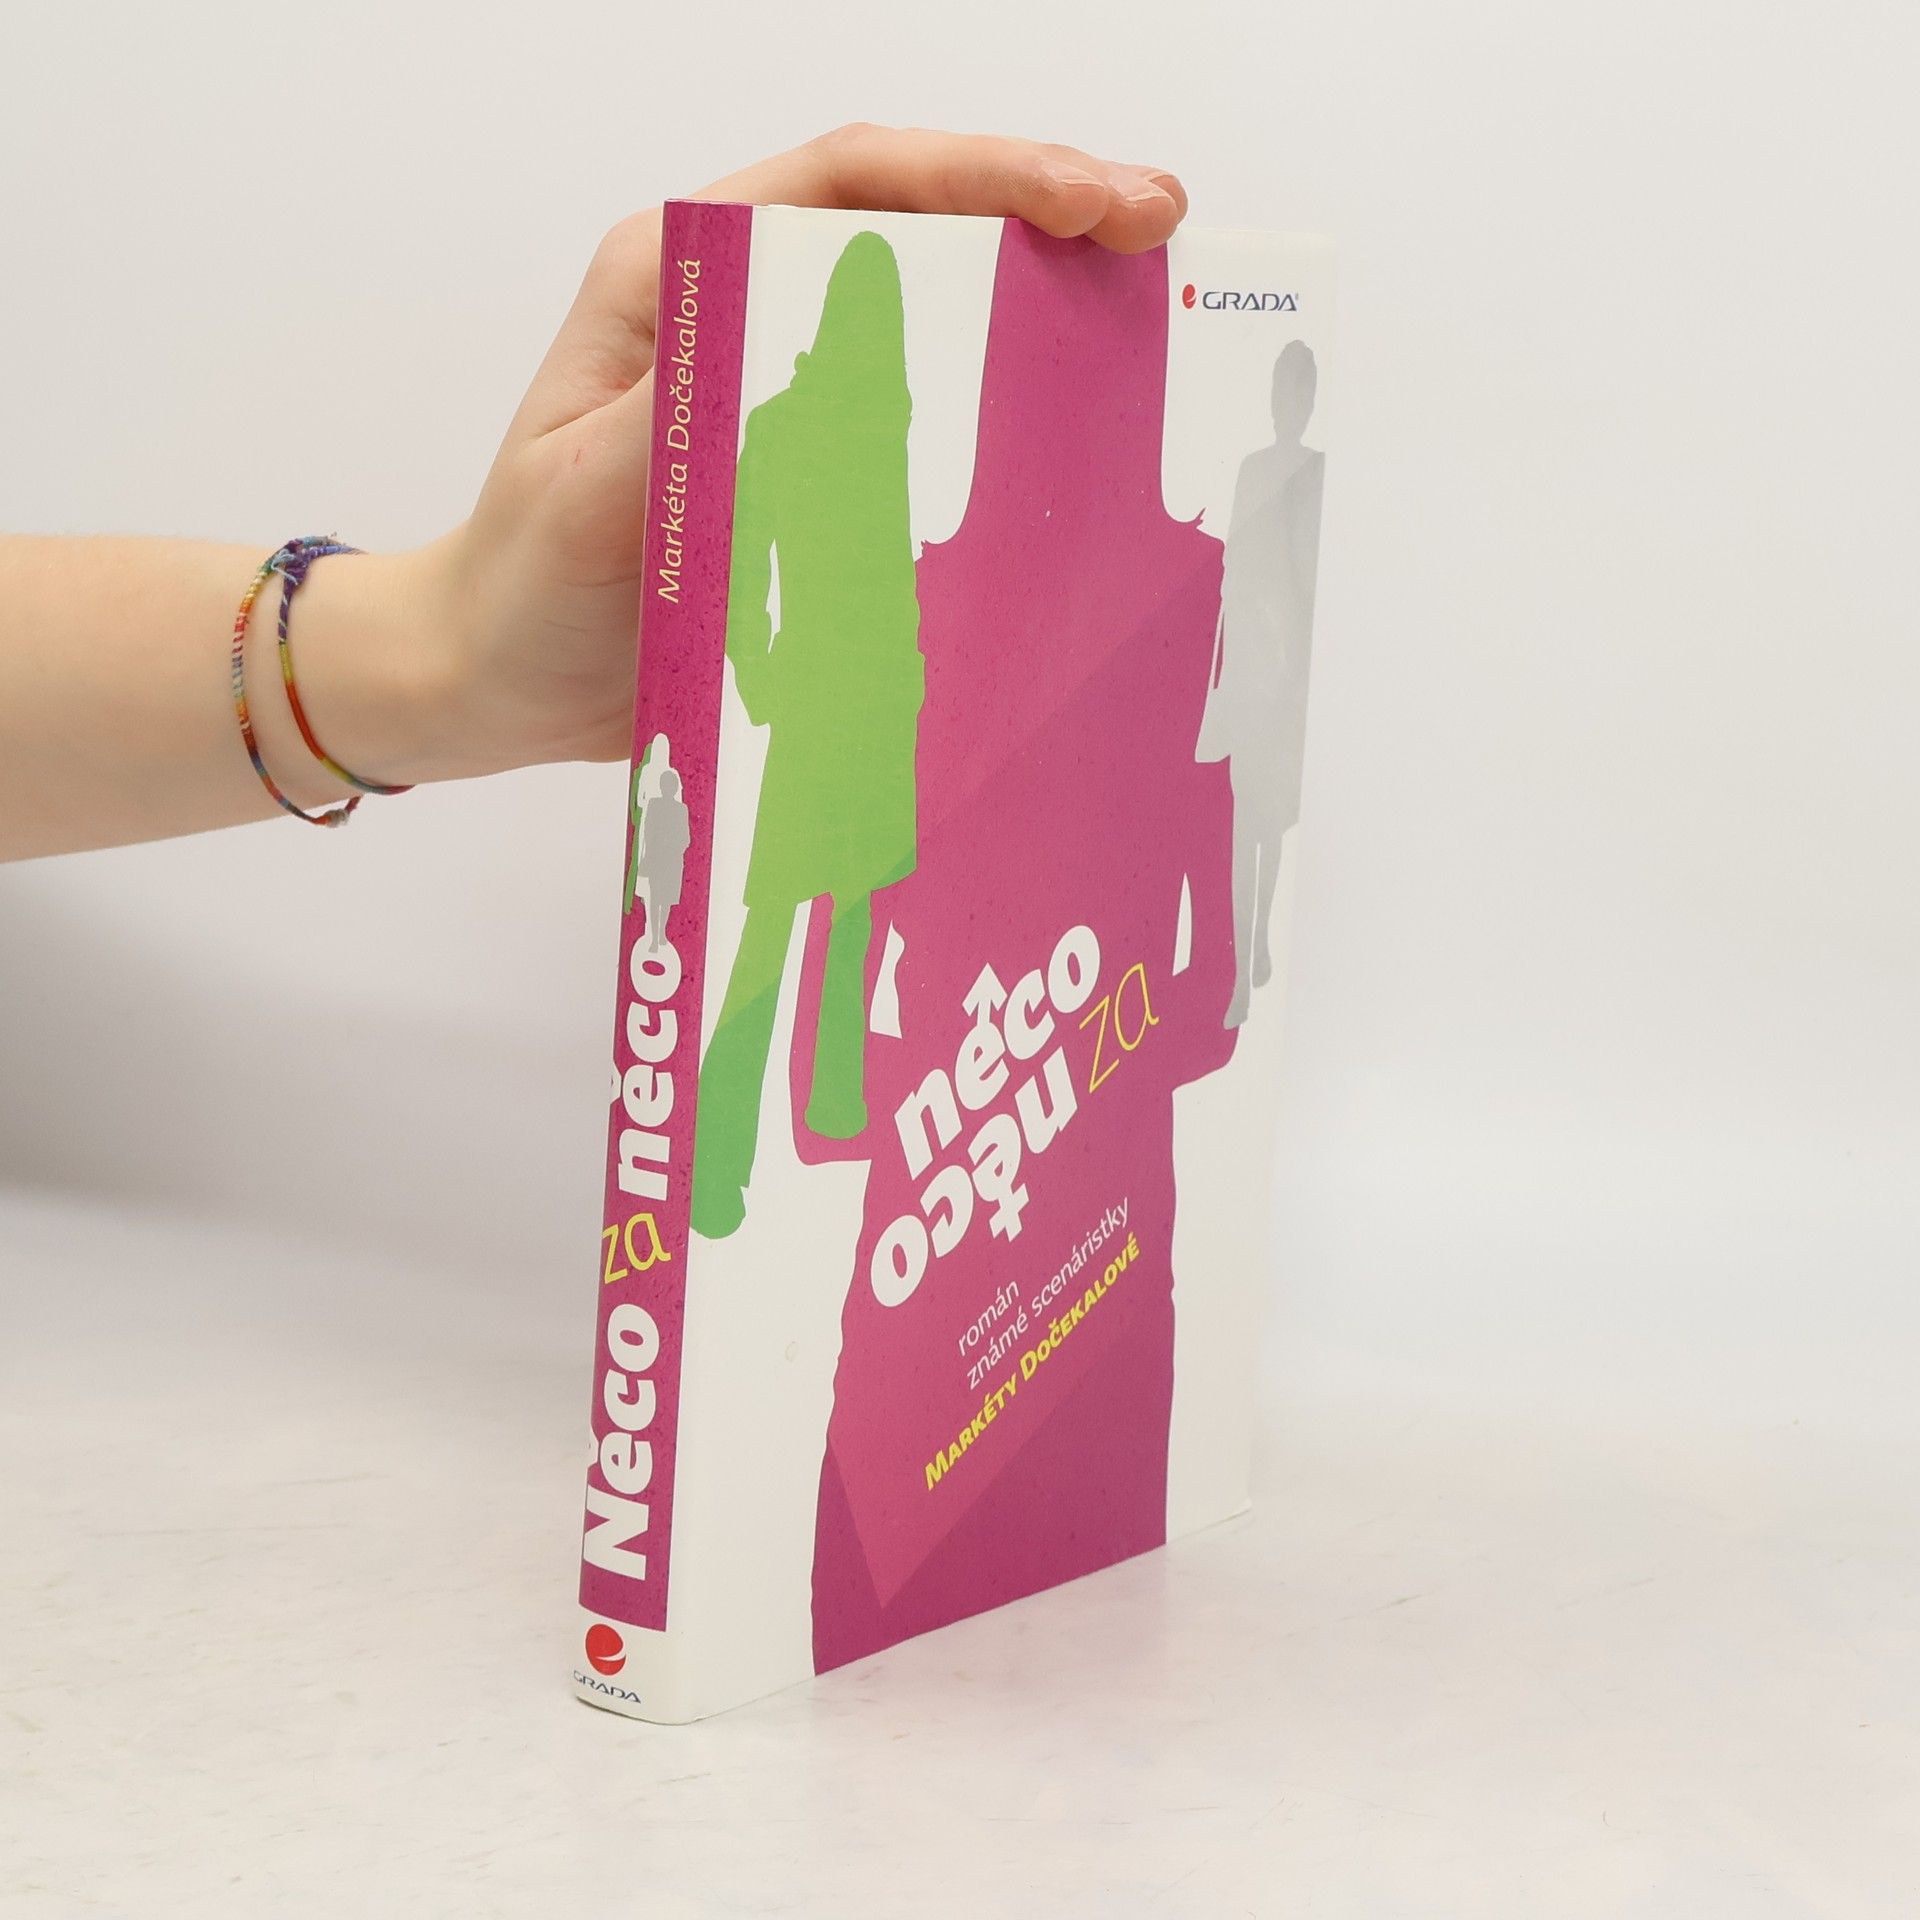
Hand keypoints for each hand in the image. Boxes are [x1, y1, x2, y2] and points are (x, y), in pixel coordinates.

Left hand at [409, 125, 1188, 781]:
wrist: (503, 680)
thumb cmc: (524, 580)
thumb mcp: (582, 494)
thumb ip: (677, 425)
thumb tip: (801, 376)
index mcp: (684, 275)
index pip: (851, 183)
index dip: (983, 176)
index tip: (1093, 204)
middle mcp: (750, 317)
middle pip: (918, 231)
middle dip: (1048, 219)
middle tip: (1163, 237)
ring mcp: (794, 396)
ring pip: (939, 324)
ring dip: (1046, 314)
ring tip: (1157, 319)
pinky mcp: (822, 478)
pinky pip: (932, 435)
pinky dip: (1008, 427)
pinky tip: (1083, 441)